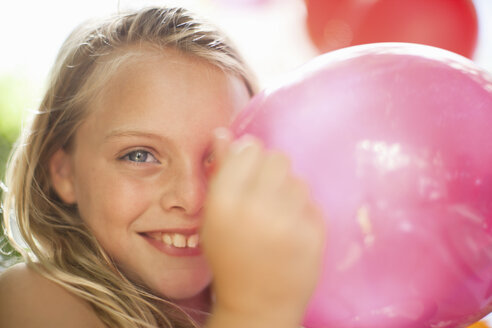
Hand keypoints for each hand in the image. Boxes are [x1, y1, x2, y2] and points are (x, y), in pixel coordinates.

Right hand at [202, 128, 325, 326]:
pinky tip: (291, 232)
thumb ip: (220, 171)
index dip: (249, 159)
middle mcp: (255, 209)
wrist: (258, 303)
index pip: (249, 150)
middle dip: (270, 172)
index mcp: (223, 203)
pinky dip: (303, 212)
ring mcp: (288, 222)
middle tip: (264, 196)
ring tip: (277, 218)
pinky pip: (312, 201)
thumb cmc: (230, 257)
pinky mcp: (314, 233)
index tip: (249, 173)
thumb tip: (223, 131)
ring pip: (297, 179)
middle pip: (277, 158)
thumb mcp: (214, 216)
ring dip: (288, 192)